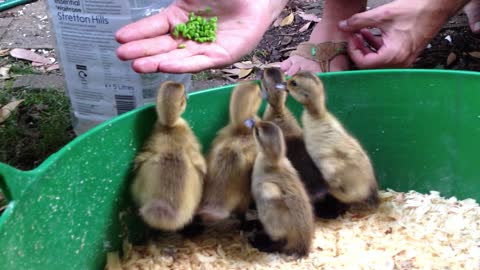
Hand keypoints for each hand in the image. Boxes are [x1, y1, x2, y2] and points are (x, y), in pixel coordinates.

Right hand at [116, 0, 286, 73]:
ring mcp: (204, 46)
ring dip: (157, 62)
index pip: (154, 26)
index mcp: (180, 17)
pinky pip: (199, 61)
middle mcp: (189, 34)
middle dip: (142, 50)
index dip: (137, 32)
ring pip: (177, 56)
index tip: (119, 38)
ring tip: (138, 66)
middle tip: (123, 55)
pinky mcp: (220, 56)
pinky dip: (182, 64)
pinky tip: (165, 66)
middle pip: (161, 45)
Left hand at [338, 0, 463, 68]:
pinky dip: (376, 46)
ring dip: (366, 47)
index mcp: (393, 56)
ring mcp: (403, 60)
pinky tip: (370, 33)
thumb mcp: (382, 15)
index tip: (351, 37)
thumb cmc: (415, 11)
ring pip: (377, 60)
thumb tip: (343, 25)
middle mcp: (399, 62)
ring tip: (360, 32)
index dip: (353, 50)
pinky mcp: (405, 54)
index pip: (364, 63)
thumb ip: (359, 21)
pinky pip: (386, 55)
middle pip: (369, 64)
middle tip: (353, 35)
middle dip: (359, 49)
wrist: (437, 7)